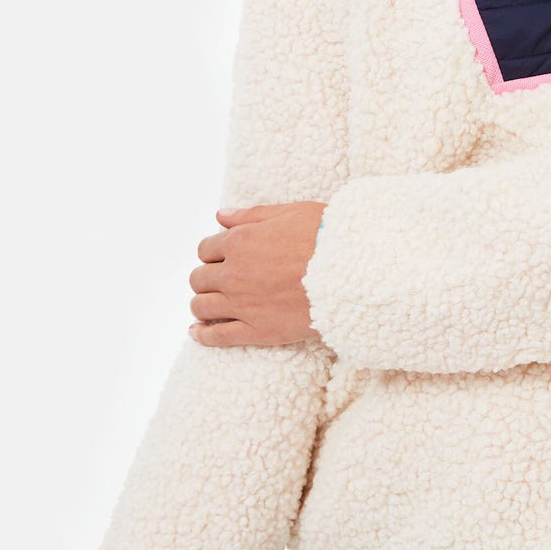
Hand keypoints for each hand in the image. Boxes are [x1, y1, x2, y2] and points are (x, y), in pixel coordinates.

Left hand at [188, 201, 326, 346]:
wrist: (353, 273)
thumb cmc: (327, 237)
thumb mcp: (290, 213)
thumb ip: (251, 216)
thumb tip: (220, 215)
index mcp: (240, 242)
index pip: (206, 249)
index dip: (213, 253)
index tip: (223, 257)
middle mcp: (234, 274)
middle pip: (200, 279)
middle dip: (206, 278)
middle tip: (219, 281)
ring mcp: (243, 304)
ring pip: (202, 307)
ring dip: (202, 304)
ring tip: (209, 305)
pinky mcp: (257, 331)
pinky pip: (218, 336)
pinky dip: (203, 335)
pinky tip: (197, 333)